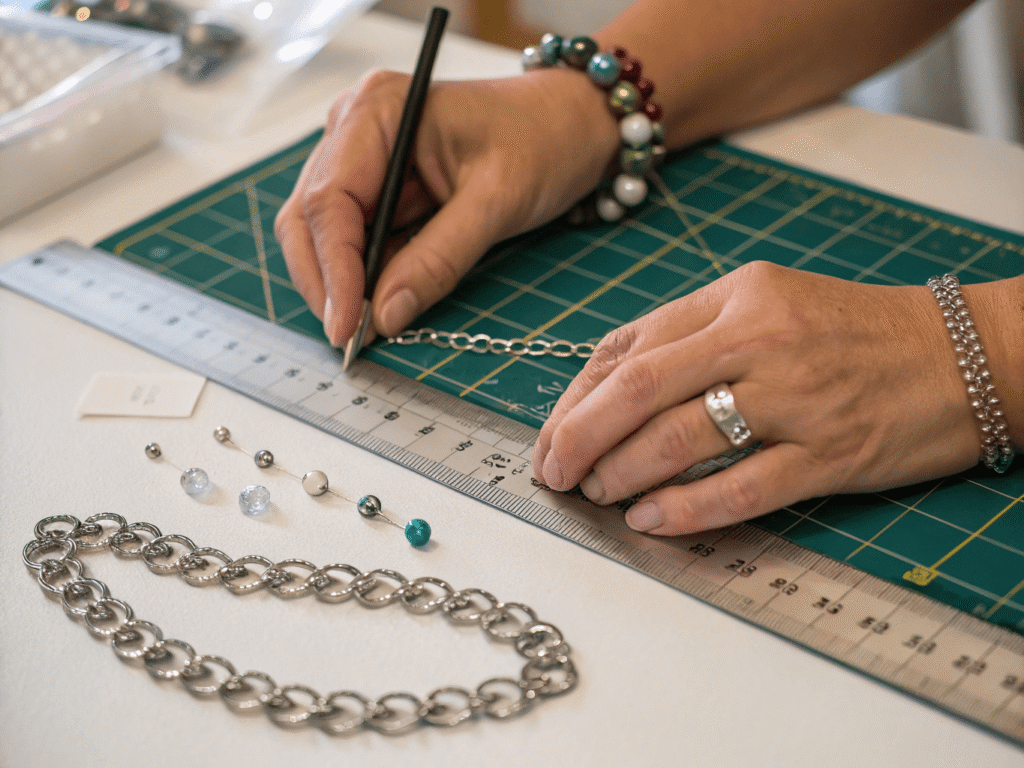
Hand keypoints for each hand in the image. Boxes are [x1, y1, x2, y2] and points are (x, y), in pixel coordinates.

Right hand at [275, 68, 618, 345]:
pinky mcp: (379, 187)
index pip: (329, 200)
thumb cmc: (543, 139)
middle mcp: (355, 128)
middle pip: (310, 217)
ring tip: (365, 328)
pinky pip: (355, 239)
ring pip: (324, 234)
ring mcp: (363, 158)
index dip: (332, 270)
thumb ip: (438, 258)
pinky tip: (378, 305)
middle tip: (350, 338)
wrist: (573, 124)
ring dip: (339, 284)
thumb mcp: (498, 201)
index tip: (347, 326)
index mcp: (377, 111)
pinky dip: (362, 276)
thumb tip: (385, 315)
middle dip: (326, 282)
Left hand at [532, 261, 979, 534]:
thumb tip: (611, 390)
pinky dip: (685, 508)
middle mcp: (761, 338)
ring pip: (681, 436)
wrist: (968, 353)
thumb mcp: (771, 306)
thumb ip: (695, 338)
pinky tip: (650, 519)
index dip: (577, 396)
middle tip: (554, 473)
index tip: (552, 433)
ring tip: (598, 494)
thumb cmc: (857, 332)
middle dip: (579, 436)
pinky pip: (740, 486)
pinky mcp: (830, 452)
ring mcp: (797, 396)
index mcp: (738, 297)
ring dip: (623, 472)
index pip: (631, 345)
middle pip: (640, 387)